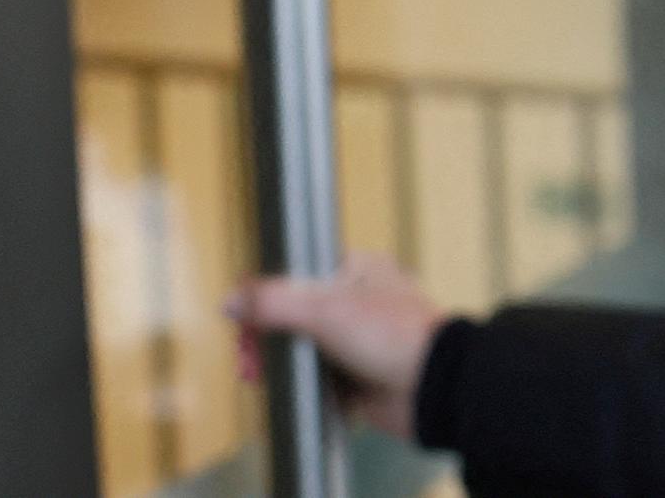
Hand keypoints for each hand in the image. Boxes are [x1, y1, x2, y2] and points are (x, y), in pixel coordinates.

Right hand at [225, 252, 451, 439]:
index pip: (300, 274)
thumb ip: (275, 301)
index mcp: (359, 271)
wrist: (432, 387)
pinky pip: (322, 381)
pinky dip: (305, 388)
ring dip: (284, 365)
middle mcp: (360, 303)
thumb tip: (232, 299)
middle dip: (269, 338)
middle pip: (297, 317)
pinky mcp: (361, 377)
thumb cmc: (392, 335)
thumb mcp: (326, 307)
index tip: (244, 315)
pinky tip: (288, 393)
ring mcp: (361, 342)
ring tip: (259, 376)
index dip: (269, 295)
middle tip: (248, 355)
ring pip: (307, 351)